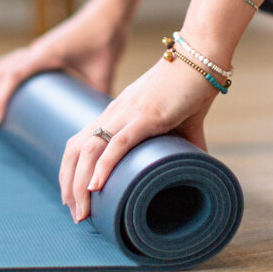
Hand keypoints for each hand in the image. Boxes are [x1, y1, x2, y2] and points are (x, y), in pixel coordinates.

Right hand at [0, 0, 129, 130]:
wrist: (108, 12)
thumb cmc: (106, 39)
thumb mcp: (104, 72)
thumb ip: (99, 98)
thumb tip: (101, 126)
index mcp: (47, 53)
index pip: (13, 75)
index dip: (0, 98)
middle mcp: (37, 50)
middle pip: (1, 73)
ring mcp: (38, 48)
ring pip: (3, 66)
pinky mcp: (43, 49)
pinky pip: (14, 61)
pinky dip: (2, 75)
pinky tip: (0, 89)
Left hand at [59, 57, 220, 222]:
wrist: (203, 57)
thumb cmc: (191, 85)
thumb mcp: (180, 121)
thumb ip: (183, 143)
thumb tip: (199, 164)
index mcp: (117, 113)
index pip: (80, 143)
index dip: (72, 172)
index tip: (76, 198)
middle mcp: (115, 113)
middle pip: (74, 150)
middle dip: (69, 186)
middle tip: (76, 214)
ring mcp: (128, 113)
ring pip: (90, 151)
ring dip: (80, 184)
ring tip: (81, 211)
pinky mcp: (147, 115)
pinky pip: (119, 142)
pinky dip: (104, 166)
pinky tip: (96, 186)